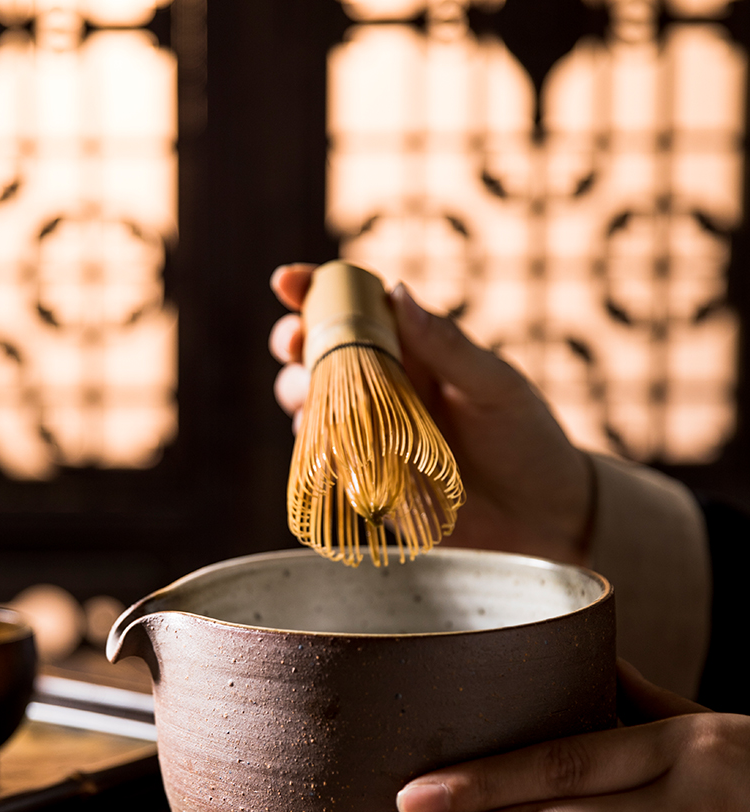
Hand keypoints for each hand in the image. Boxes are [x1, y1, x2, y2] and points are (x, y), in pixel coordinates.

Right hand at [270, 264, 592, 564]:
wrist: (539, 514)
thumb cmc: (527, 439)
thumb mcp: (495, 387)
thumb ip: (448, 346)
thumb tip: (398, 291)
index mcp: (415, 348)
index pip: (357, 307)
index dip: (316, 290)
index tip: (287, 282)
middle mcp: (385, 384)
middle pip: (318, 350)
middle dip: (293, 341)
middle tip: (294, 345)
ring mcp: (371, 430)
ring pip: (309, 400)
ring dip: (295, 392)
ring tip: (306, 397)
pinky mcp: (366, 475)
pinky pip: (322, 455)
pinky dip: (310, 445)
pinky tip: (320, 442)